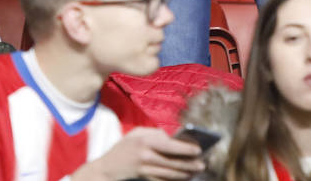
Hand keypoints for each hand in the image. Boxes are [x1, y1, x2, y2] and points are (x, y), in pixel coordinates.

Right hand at [73, 127, 204, 180]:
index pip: (170, 145)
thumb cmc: (124, 147)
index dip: (185, 148)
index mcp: (145, 141)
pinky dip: (175, 179)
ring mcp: (145, 170)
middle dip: (189, 163)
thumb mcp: (136, 134)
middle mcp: (146, 156)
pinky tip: (184, 177)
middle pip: (173, 161)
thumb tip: (174, 137)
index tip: (198, 149)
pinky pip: (164, 180)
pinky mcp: (145, 179)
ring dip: (185, 173)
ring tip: (196, 171)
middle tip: (202, 163)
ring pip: (170, 173)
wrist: (108, 167)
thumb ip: (155, 133)